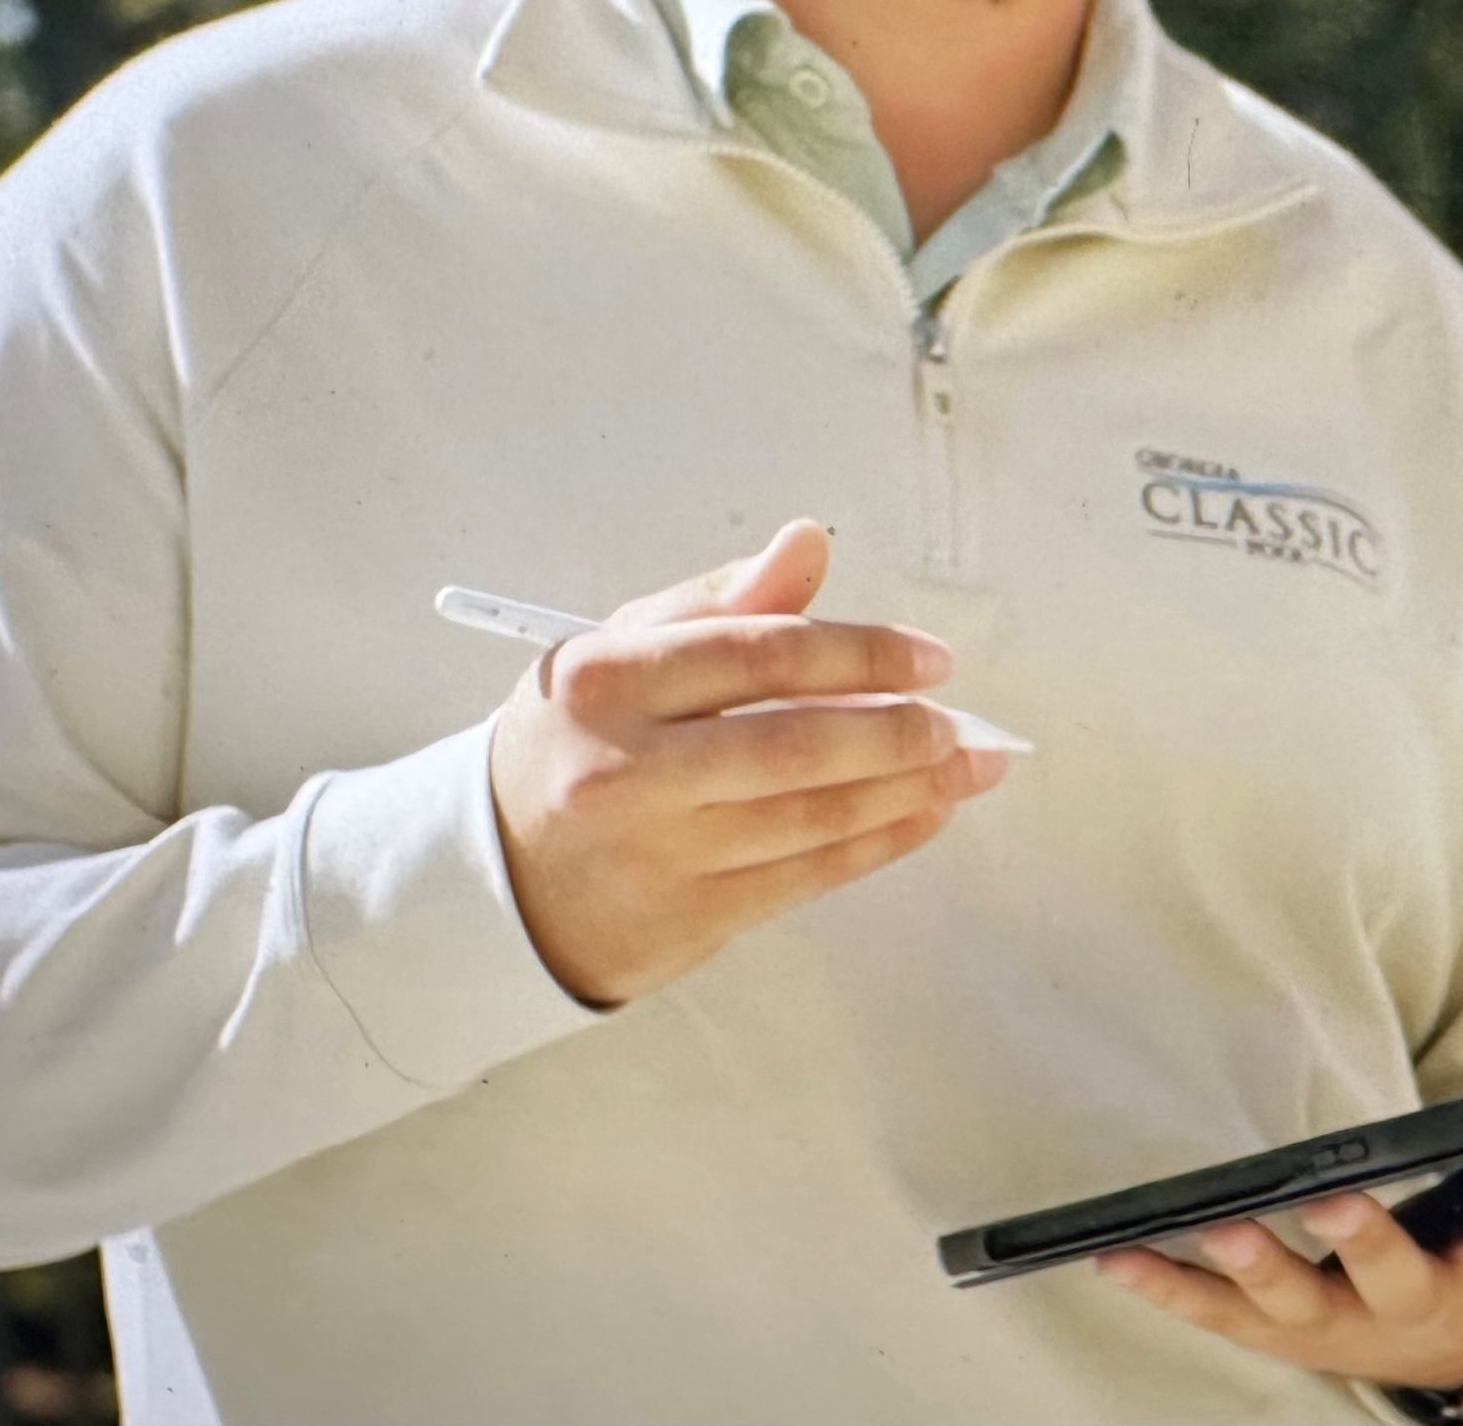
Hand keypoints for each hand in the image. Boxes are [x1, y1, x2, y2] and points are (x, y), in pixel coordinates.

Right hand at [488, 518, 1010, 1006]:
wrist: (500, 873)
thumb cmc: (576, 739)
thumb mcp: (622, 647)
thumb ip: (722, 599)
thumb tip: (809, 544)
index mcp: (610, 680)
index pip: (758, 654)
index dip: (859, 653)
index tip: (928, 658)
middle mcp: (629, 767)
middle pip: (793, 745)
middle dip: (894, 731)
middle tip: (953, 721)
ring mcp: (658, 851)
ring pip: (810, 818)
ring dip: (904, 790)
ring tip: (962, 766)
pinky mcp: (686, 918)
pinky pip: (804, 879)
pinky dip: (875, 844)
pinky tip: (921, 815)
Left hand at [1096, 1107, 1462, 1391]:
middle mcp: (1426, 1300)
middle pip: (1399, 1275)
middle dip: (1368, 1240)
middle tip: (1337, 1202)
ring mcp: (1350, 1319)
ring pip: (1301, 1301)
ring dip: (1254, 1267)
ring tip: (1216, 1225)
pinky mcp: (1286, 1326)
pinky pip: (1221, 1311)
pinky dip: (1172, 1283)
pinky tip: (1121, 1252)